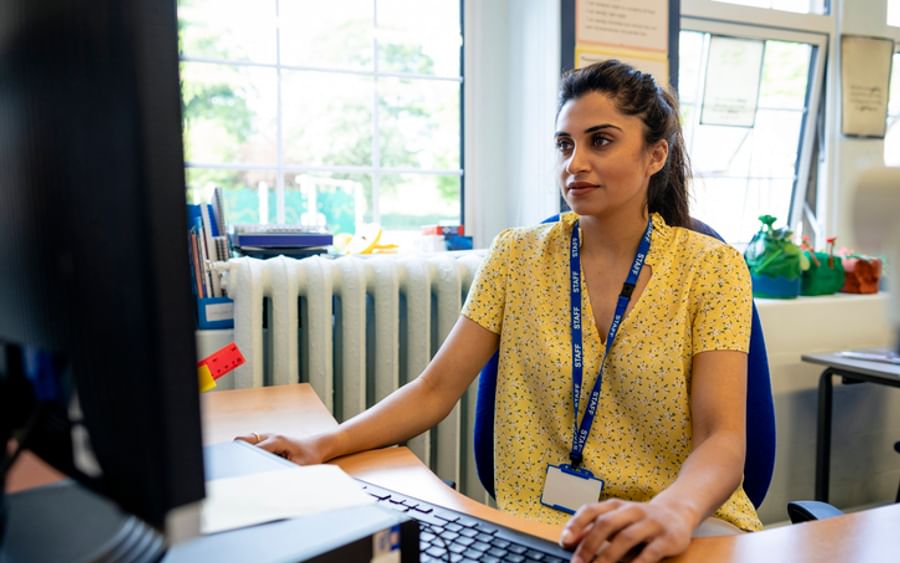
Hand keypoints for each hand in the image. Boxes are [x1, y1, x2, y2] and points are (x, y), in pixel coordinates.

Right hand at [234, 432, 328, 464]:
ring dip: (241, 452)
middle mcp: (269, 436)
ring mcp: (266, 437)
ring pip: (244, 442)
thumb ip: (286, 472)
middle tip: (234, 469)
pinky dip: (246, 452)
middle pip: (242, 441)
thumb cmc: (309, 456)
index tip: (238, 473)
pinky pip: (249, 445)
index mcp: (276, 441)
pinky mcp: (265, 441)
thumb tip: (272, 481)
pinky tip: (249, 464)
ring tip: (241, 467)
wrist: (315, 447)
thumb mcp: (300, 466)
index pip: (253, 450)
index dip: (245, 461)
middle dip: (237, 453)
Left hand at [559, 499, 694, 562]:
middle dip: (589, 546)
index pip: (591, 510)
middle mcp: (632, 510)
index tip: (565, 542)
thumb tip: (569, 541)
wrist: (677, 513)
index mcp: (616, 505)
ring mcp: (651, 523)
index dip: (576, 524)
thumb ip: (594, 528)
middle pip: (606, 524)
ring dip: (608, 557)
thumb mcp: (617, 519)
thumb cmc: (639, 520)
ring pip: (625, 537)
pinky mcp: (668, 537)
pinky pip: (650, 552)